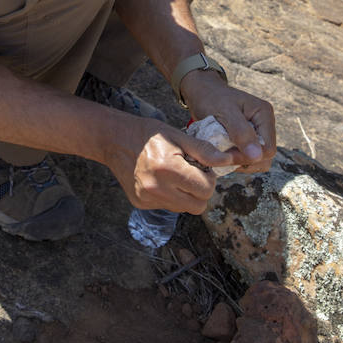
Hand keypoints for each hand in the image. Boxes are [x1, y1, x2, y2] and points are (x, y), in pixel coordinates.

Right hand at [107, 116, 239, 213]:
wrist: (114, 139)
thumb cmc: (148, 134)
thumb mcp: (178, 135)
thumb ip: (204, 151)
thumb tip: (228, 161)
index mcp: (168, 169)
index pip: (206, 189)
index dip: (209, 177)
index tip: (201, 166)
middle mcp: (156, 189)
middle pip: (198, 205)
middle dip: (200, 190)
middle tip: (192, 172)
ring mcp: (147, 199)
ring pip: (184, 208)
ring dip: (186, 195)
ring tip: (175, 174)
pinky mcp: (140, 204)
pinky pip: (167, 207)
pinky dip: (170, 196)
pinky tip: (161, 179)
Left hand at [181, 70, 275, 174]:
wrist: (200, 91)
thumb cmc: (211, 96)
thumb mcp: (225, 112)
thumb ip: (241, 132)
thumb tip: (257, 156)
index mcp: (264, 114)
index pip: (268, 148)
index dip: (249, 157)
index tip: (227, 156)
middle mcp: (264, 124)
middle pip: (264, 157)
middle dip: (244, 160)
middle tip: (222, 154)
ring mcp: (256, 132)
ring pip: (255, 160)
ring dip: (238, 161)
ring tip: (221, 152)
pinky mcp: (247, 139)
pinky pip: (246, 158)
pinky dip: (234, 159)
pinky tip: (221, 152)